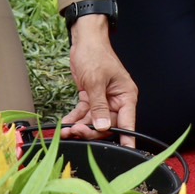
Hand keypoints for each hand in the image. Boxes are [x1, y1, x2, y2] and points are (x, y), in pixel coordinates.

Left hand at [61, 16, 137, 141]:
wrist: (84, 40)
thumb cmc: (95, 54)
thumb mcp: (96, 81)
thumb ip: (99, 106)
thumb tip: (103, 127)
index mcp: (126, 96)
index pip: (128, 123)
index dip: (126, 139)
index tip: (126, 153)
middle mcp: (116, 100)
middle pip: (107, 125)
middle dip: (91, 131)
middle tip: (76, 132)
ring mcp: (103, 100)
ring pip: (94, 122)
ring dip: (80, 127)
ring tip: (67, 130)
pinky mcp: (91, 98)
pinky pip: (85, 114)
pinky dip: (76, 119)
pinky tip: (66, 123)